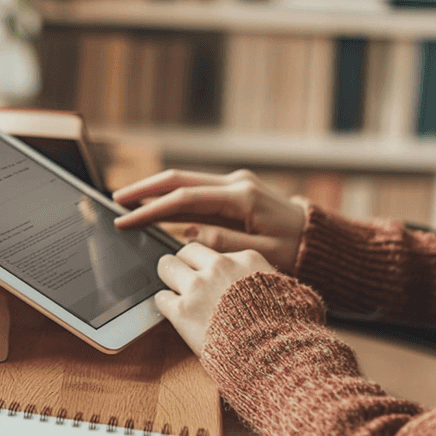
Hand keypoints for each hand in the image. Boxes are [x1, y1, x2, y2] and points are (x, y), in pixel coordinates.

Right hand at [113, 169, 305, 274]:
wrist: (320, 240)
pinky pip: (196, 193)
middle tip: (115, 200)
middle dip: (144, 189)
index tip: (126, 219)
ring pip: (185, 183)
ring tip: (126, 204)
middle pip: (179, 179)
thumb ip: (227, 245)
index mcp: (241, 197)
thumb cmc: (297, 251)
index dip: (151, 209)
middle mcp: (236, 183)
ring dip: (155, 192)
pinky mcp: (234, 193)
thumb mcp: (265, 256)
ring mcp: (234, 185)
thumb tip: (190, 236)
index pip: (185, 198)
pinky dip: (172, 200)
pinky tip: (154, 210)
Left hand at [155, 242, 278, 356]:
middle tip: (185, 282)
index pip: (215, 251)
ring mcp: (199, 287)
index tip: (209, 278)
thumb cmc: (285, 331)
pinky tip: (177, 316)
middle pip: (186, 251)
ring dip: (170, 281)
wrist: (276, 358)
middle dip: (184, 266)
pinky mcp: (182, 311)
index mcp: (246, 259)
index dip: (210, 267)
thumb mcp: (285, 293)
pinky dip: (166, 307)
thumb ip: (265, 280)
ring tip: (177, 296)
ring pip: (166, 266)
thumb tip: (263, 281)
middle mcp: (219, 267)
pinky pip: (161, 298)